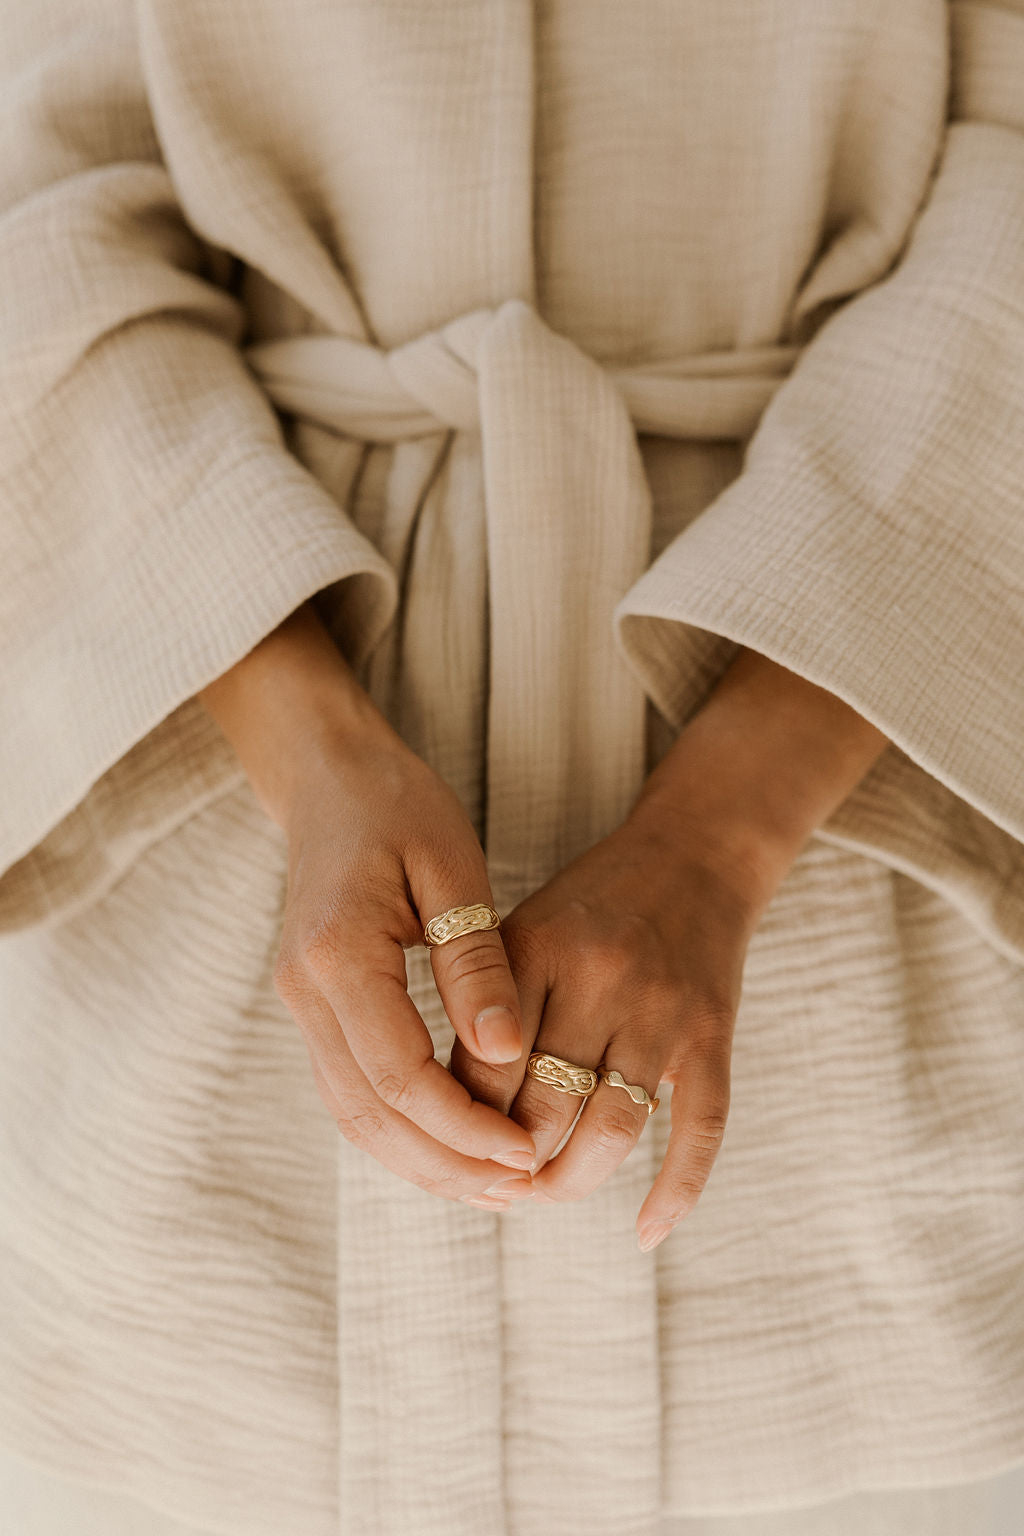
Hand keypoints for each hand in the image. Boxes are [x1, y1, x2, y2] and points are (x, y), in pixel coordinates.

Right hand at [198, 601, 539, 1201]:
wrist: (329, 776)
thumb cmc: (396, 805)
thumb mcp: (451, 866)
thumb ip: (476, 961)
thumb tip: (507, 1051)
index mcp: (338, 956)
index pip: (399, 1076)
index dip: (465, 1126)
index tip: (528, 1151)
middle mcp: (306, 992)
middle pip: (371, 1116)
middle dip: (446, 1165)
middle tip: (520, 1191)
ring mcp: (302, 1004)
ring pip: (356, 1115)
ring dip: (423, 1160)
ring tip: (496, 1187)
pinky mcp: (316, 1007)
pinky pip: (354, 1090)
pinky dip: (403, 1130)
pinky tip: (455, 1143)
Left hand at [448, 797, 768, 1246]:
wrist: (696, 853)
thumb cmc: (592, 903)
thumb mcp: (524, 931)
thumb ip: (487, 1008)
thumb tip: (451, 1114)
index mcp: (537, 950)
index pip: (484, 1067)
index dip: (463, 1124)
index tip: (450, 1150)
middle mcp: (599, 980)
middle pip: (544, 1108)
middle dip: (512, 1165)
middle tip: (493, 1189)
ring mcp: (661, 1009)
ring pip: (611, 1130)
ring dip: (573, 1182)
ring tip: (546, 1195)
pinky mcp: (712, 1033)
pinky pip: (699, 1126)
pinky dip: (676, 1188)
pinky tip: (646, 1230)